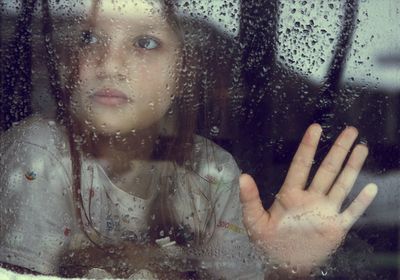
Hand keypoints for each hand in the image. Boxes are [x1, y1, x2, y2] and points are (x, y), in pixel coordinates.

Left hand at [239, 124, 377, 271]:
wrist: (284, 265)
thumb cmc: (268, 242)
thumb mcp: (254, 221)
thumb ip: (250, 199)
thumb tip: (243, 176)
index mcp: (291, 195)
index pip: (301, 165)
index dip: (308, 147)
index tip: (315, 128)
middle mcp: (311, 198)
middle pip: (327, 170)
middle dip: (338, 150)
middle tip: (350, 130)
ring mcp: (325, 211)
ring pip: (341, 185)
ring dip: (352, 167)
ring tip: (361, 147)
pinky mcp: (336, 227)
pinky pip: (352, 212)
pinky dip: (361, 202)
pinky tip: (370, 187)